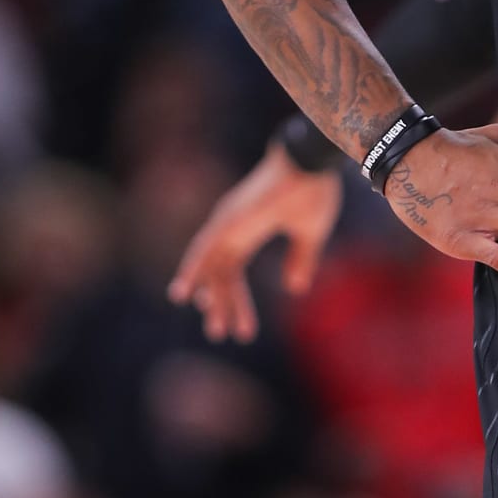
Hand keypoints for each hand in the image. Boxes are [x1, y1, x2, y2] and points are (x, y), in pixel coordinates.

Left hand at [168, 143, 344, 341]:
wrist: (314, 163)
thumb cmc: (314, 190)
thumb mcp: (309, 235)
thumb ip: (300, 260)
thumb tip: (294, 289)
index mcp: (248, 231)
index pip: (234, 272)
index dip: (237, 300)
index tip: (243, 329)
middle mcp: (232, 228)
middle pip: (220, 274)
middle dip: (220, 305)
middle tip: (219, 334)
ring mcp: (227, 222)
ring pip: (211, 267)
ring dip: (209, 296)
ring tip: (212, 327)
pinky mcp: (228, 218)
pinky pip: (203, 248)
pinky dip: (191, 270)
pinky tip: (183, 292)